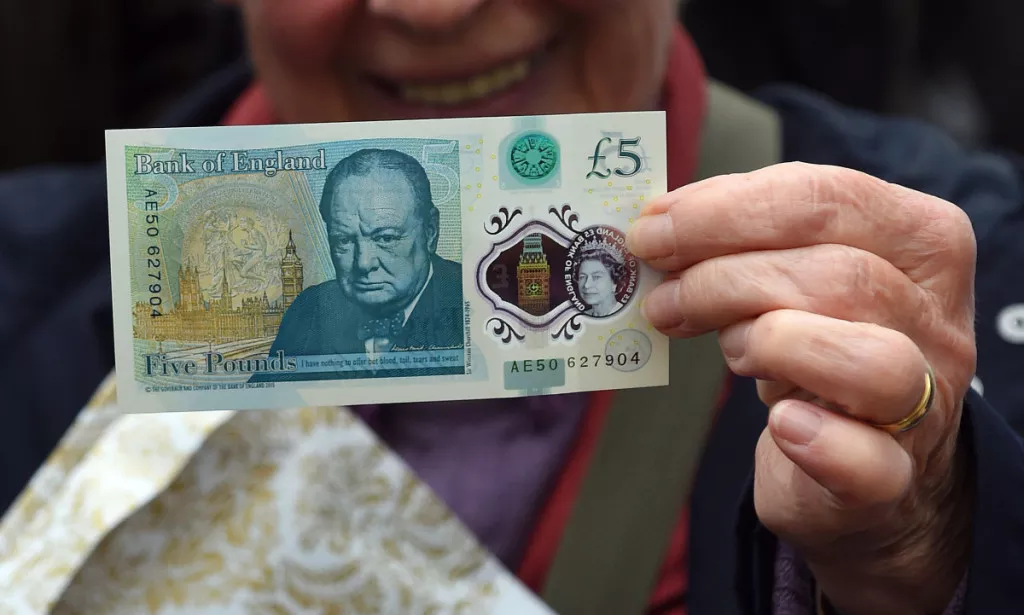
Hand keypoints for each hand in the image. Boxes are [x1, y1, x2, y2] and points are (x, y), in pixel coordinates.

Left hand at [627, 162, 976, 614]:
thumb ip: (745, 241)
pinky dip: (819, 443)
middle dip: (726, 278)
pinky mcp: (893, 476)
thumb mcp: (792, 273)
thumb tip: (659, 224)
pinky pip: (872, 463)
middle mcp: (933, 318)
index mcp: (917, 242)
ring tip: (728, 348)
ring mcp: (924, 402)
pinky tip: (780, 425)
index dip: (727, 209)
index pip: (829, 199)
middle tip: (664, 297)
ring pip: (870, 360)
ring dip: (770, 345)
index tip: (652, 229)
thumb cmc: (817, 345)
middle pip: (841, 275)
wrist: (859, 456)